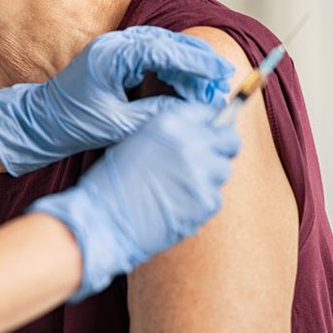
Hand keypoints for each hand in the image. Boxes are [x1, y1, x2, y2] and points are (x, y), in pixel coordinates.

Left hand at [0, 26, 232, 175]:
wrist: (39, 123)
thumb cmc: (71, 124)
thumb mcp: (118, 125)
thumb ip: (155, 114)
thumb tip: (191, 111)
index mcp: (112, 56)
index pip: (164, 50)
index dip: (196, 62)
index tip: (220, 73)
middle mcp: (114, 45)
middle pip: (167, 43)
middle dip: (197, 61)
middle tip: (222, 79)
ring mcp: (114, 49)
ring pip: (162, 48)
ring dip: (187, 65)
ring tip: (210, 85)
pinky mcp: (115, 59)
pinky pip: (151, 57)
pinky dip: (172, 68)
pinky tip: (186, 85)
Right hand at [28, 102, 239, 300]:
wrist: (103, 220)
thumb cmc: (112, 183)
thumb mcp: (137, 141)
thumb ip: (171, 134)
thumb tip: (200, 135)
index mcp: (170, 123)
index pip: (210, 113)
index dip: (211, 126)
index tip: (210, 135)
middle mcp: (190, 142)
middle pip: (229, 140)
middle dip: (222, 148)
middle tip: (209, 161)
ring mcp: (201, 173)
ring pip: (223, 170)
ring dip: (208, 178)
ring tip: (180, 189)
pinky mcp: (206, 201)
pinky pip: (215, 198)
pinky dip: (200, 203)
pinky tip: (177, 206)